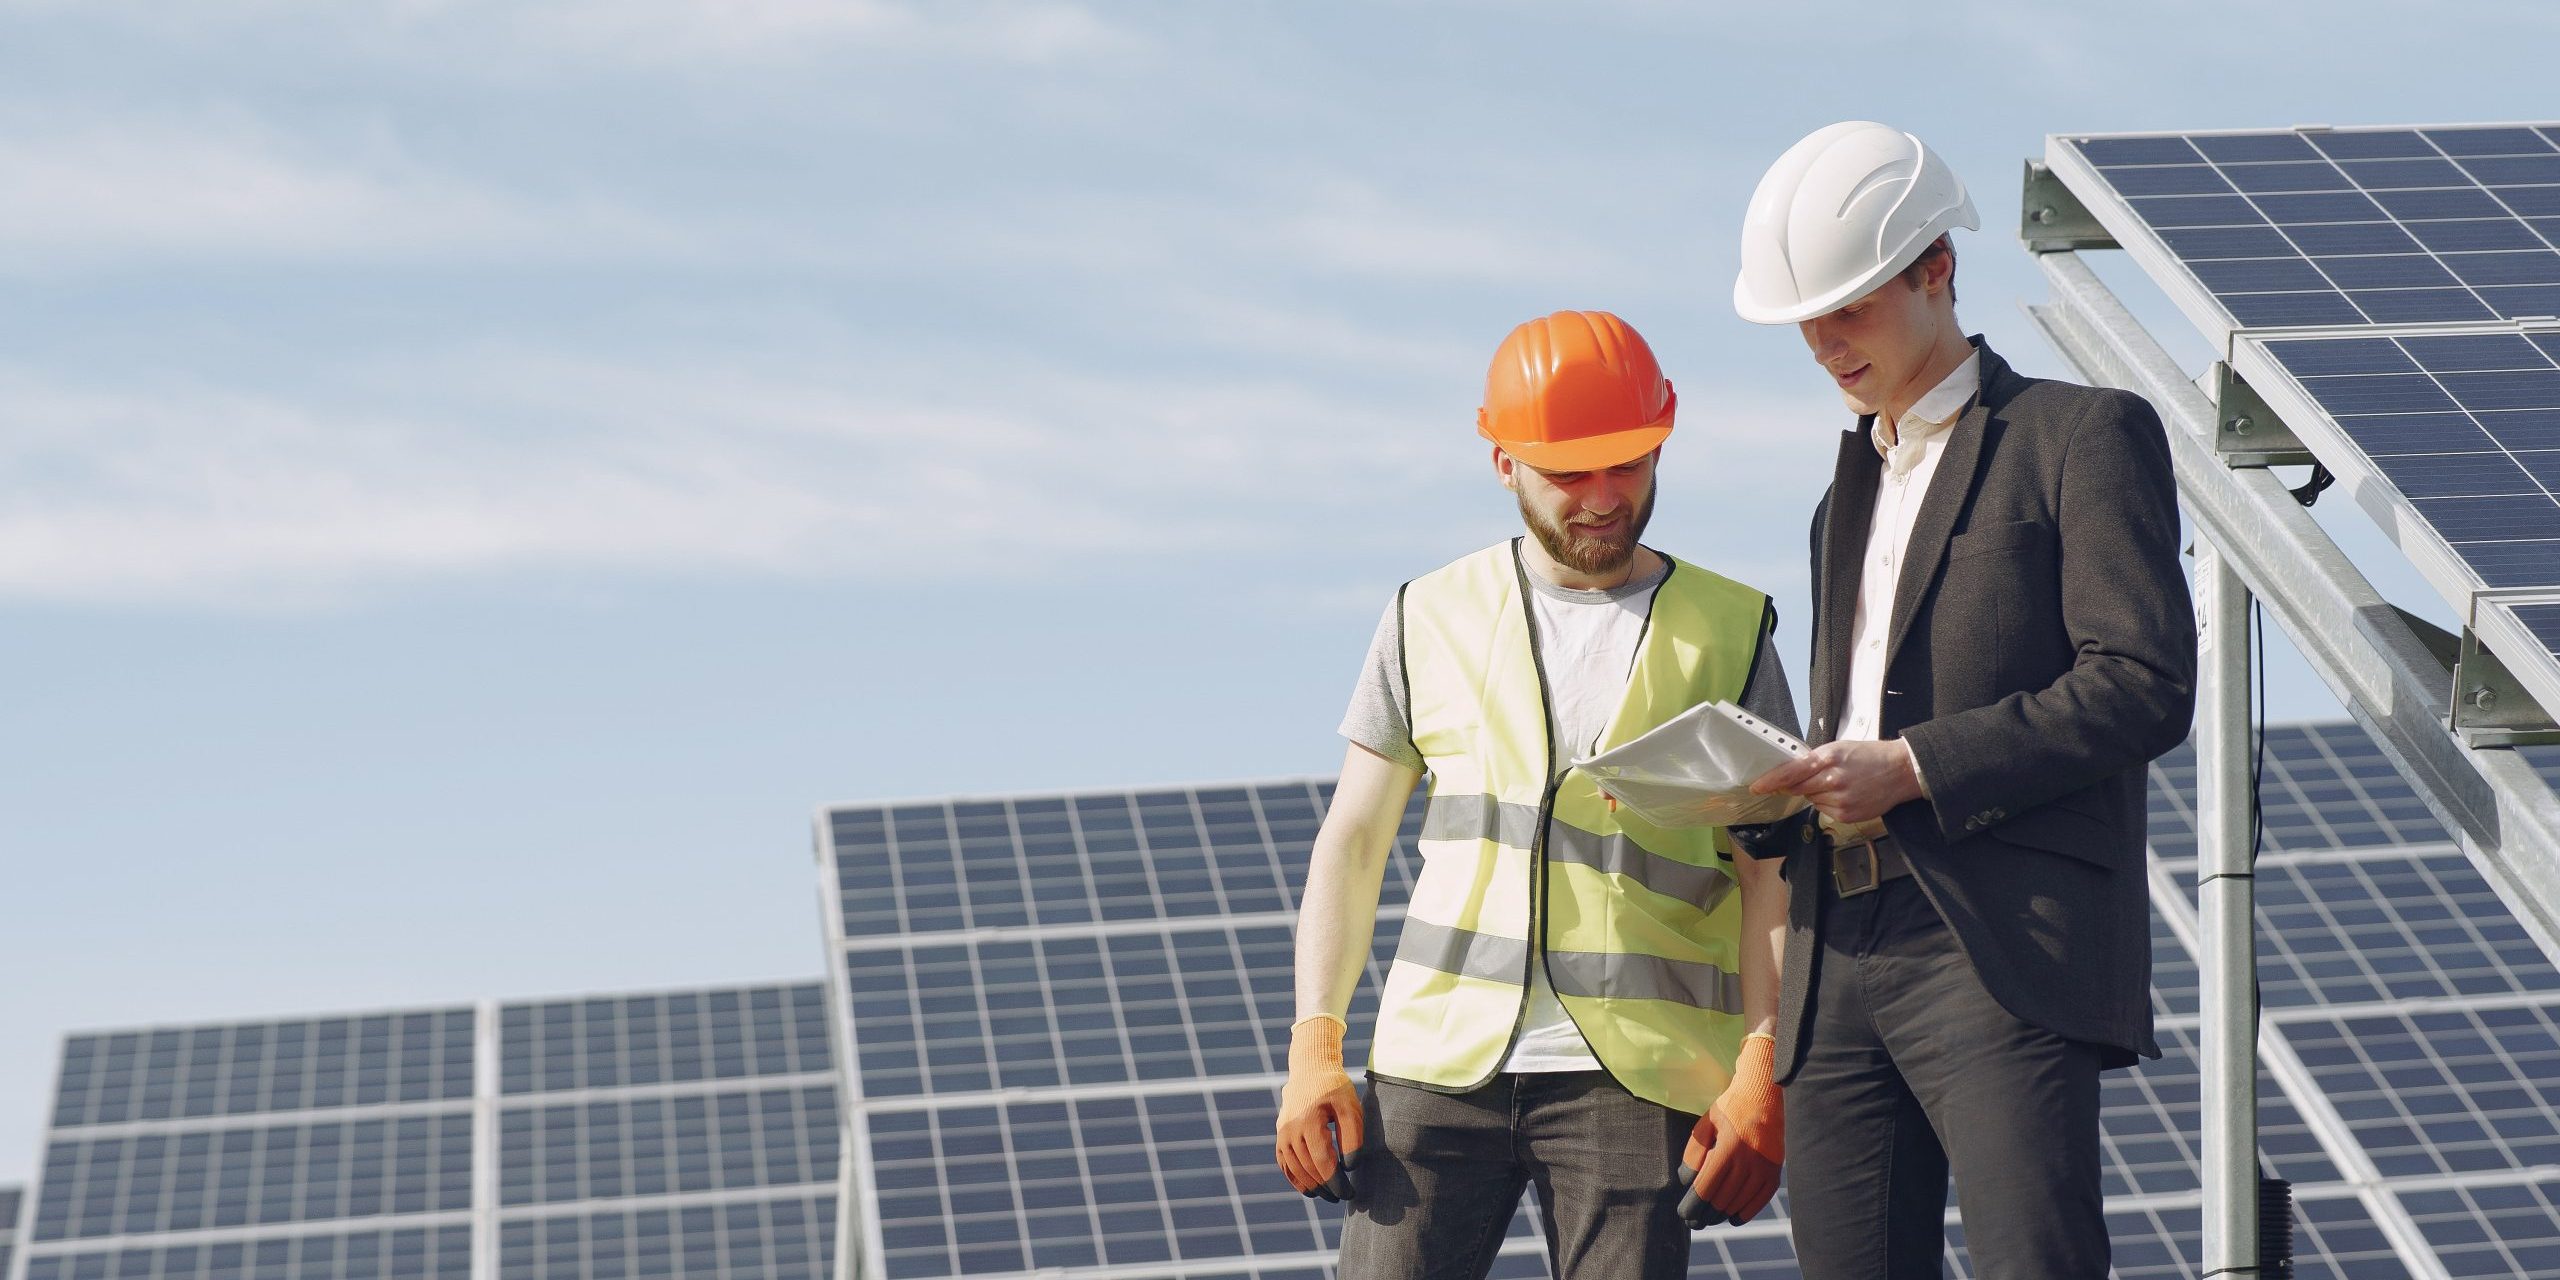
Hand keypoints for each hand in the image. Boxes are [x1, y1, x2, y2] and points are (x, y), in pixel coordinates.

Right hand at [1275, 1017, 1364, 1200]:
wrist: (1310, 1069)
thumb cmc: (1335, 1088)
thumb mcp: (1351, 1107)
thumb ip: (1353, 1137)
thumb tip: (1349, 1167)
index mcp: (1309, 1121)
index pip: (1323, 1162)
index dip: (1336, 1182)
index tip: (1350, 1192)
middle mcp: (1291, 1129)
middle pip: (1308, 1169)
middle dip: (1327, 1187)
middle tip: (1344, 1197)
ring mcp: (1282, 1133)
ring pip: (1295, 1169)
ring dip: (1311, 1186)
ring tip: (1329, 1196)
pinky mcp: (1280, 1135)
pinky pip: (1284, 1163)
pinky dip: (1295, 1179)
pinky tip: (1310, 1189)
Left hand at [1680, 1035, 1783, 1224]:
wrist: (1765, 1096)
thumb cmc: (1730, 1108)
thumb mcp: (1706, 1123)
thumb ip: (1694, 1151)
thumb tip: (1687, 1181)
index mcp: (1728, 1147)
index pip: (1707, 1187)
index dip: (1693, 1204)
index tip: (1683, 1213)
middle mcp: (1749, 1161)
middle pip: (1722, 1199)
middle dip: (1704, 1213)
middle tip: (1693, 1221)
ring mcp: (1765, 1168)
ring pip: (1740, 1202)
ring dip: (1722, 1214)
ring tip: (1709, 1218)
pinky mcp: (1775, 1171)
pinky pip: (1760, 1200)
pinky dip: (1745, 1212)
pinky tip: (1733, 1218)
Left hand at [1750, 739, 1921, 825]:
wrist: (1900, 771)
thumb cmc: (1869, 756)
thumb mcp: (1838, 748)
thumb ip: (1813, 761)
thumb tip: (1790, 774)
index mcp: (1827, 758)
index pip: (1791, 773)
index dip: (1771, 781)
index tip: (1757, 787)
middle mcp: (1831, 780)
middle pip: (1798, 789)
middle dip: (1800, 785)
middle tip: (1819, 777)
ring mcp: (1840, 800)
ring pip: (1812, 800)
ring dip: (1818, 794)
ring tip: (1841, 784)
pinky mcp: (1847, 814)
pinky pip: (1825, 811)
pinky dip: (1830, 803)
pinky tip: (1847, 794)